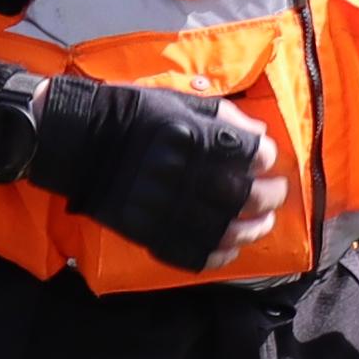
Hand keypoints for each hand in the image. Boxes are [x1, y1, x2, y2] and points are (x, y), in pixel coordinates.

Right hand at [30, 75, 285, 271]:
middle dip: (269, 197)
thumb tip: (259, 134)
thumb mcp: (181, 102)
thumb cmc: (135, 116)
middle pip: (245, 196)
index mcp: (196, 139)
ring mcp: (169, 208)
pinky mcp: (151, 231)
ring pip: (226, 229)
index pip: (250, 154)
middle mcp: (187, 175)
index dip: (265, 158)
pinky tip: (230, 249)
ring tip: (261, 224)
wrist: (82, 142)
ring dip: (252, 229)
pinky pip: (193, 253)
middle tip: (276, 194)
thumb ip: (224, 116)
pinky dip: (218, 256)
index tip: (266, 159)